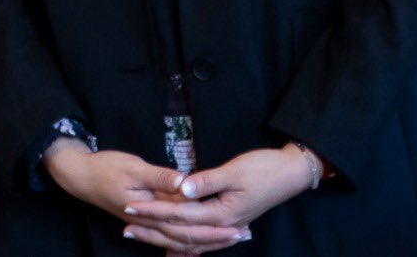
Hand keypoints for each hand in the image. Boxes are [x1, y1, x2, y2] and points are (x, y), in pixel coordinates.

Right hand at [43, 141, 246, 251]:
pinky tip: (200, 242)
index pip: (185, 225)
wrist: (80, 177)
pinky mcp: (146, 219)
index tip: (235, 226)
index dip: (211, 228)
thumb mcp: (134, 167)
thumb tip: (185, 184)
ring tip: (229, 238)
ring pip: (179, 240)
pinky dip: (186, 241)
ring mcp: (147, 223)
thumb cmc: (106, 168)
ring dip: (205, 241)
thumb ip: (160, 177)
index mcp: (149, 211)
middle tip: (241, 236)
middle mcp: (150, 223)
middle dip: (215, 238)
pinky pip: (169, 235)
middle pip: (186, 238)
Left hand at [122, 145, 313, 252]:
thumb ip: (207, 180)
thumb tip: (181, 188)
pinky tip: (174, 250)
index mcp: (221, 213)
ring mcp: (227, 226)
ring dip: (164, 239)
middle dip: (152, 230)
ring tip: (141, 236)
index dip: (153, 211)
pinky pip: (203, 240)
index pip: (178, 214)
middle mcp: (222, 225)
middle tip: (125, 228)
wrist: (290, 174)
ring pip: (190, 240)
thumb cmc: (264, 168)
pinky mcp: (229, 222)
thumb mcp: (235, 170)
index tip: (130, 206)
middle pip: (180, 233)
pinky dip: (187, 246)